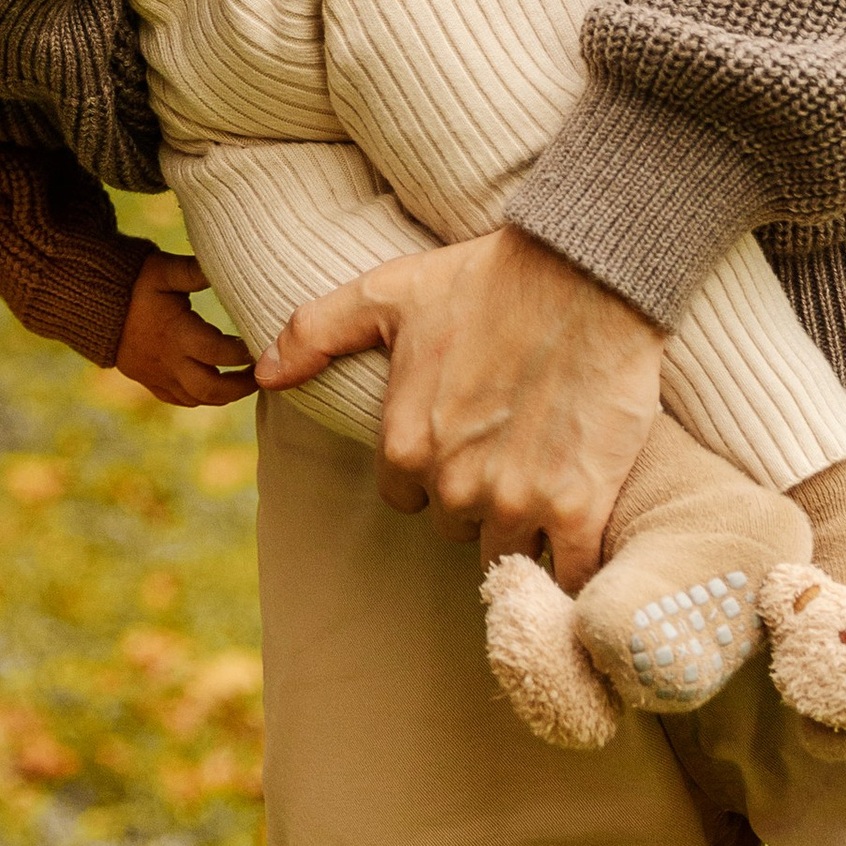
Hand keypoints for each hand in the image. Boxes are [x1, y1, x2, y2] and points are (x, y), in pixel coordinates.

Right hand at [117, 248, 259, 407]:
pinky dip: (200, 397)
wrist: (90, 301)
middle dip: (242, 386)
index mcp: (176, 334)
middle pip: (211, 389)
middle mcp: (168, 361)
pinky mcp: (148, 379)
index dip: (244, 353)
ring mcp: (157, 374)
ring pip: (197, 398)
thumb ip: (196, 272)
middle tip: (262, 373)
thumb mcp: (164, 271)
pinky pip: (179, 399)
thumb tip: (232, 265)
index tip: (261, 343)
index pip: (219, 353)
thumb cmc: (133, 281)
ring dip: (225, 395)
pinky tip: (215, 386)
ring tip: (245, 380)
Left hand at [256, 225, 662, 590]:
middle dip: (476, 499)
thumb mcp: (385, 295)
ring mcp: (517, 499)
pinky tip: (582, 535)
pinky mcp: (578, 507)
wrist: (584, 274)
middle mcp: (454, 484)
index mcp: (405, 444)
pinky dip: (574, 564)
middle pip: (455, 525)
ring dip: (525, 530)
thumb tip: (262, 371)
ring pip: (507, 552)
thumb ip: (315, 332)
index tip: (462, 440)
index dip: (432, 471)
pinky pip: (567, 571)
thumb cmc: (484, 279)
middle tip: (509, 454)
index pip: (405, 496)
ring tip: (549, 484)